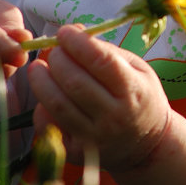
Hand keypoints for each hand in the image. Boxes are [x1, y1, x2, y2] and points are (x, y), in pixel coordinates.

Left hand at [28, 25, 170, 170]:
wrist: (147, 145)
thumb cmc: (141, 97)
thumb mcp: (137, 68)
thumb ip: (107, 50)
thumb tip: (75, 31)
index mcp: (133, 91)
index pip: (101, 62)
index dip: (78, 43)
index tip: (64, 31)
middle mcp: (114, 117)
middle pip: (75, 82)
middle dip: (58, 59)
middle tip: (53, 49)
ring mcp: (95, 138)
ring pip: (58, 105)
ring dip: (41, 81)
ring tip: (38, 67)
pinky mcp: (77, 153)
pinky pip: (50, 127)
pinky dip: (42, 108)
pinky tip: (45, 95)